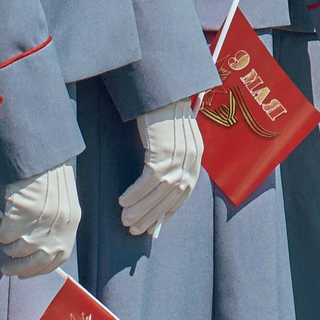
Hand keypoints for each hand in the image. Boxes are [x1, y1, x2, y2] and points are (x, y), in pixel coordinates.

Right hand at [0, 163, 78, 276]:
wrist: (42, 157)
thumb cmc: (50, 179)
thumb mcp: (61, 207)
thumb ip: (54, 229)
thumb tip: (34, 253)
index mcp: (70, 227)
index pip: (56, 260)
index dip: (38, 270)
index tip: (25, 273)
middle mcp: (57, 230)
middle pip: (34, 263)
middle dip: (17, 268)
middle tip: (5, 268)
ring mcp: (38, 226)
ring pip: (16, 250)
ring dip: (7, 246)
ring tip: (5, 236)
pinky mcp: (20, 219)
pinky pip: (4, 236)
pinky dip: (0, 233)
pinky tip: (2, 224)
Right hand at [119, 100, 203, 236]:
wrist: (162, 89)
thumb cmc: (164, 113)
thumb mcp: (175, 139)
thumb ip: (174, 160)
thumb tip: (160, 188)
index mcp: (195, 159)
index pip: (183, 194)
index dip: (168, 213)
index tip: (153, 226)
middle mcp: (191, 159)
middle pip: (171, 196)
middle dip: (152, 216)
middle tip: (135, 230)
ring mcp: (178, 156)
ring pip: (159, 192)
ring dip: (140, 209)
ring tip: (125, 220)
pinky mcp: (164, 150)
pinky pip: (148, 180)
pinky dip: (136, 193)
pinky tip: (124, 201)